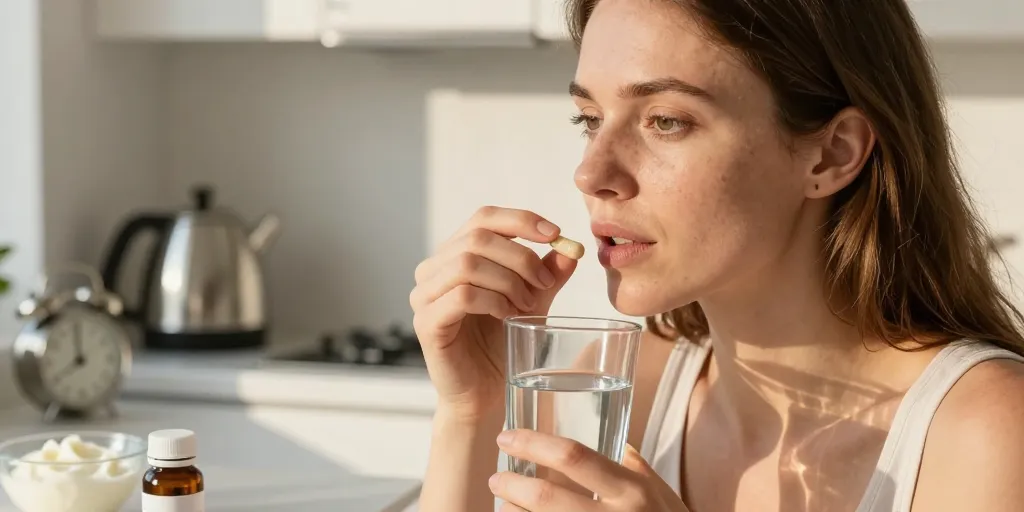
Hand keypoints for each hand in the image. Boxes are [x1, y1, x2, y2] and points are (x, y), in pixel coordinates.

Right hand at [410, 206, 577, 419]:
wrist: (487, 394)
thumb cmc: (504, 344)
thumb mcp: (533, 301)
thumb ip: (546, 273)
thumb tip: (570, 248)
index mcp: (455, 255)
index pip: (483, 218)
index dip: (520, 220)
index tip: (555, 234)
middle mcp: (432, 269)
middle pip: (477, 237)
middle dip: (520, 256)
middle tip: (545, 283)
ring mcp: (424, 296)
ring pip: (468, 264)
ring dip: (508, 280)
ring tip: (527, 305)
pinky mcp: (426, 323)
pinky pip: (462, 296)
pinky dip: (493, 301)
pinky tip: (508, 317)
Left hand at [490, 430, 689, 511]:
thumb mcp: (659, 490)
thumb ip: (632, 464)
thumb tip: (608, 435)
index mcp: (631, 489)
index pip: (574, 455)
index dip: (533, 443)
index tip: (508, 436)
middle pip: (547, 496)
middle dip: (512, 484)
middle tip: (498, 477)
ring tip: (503, 503)